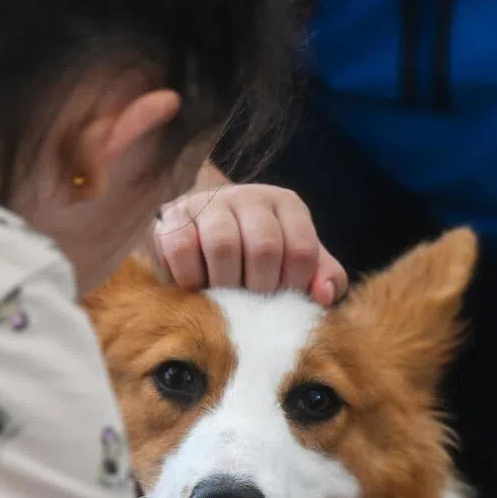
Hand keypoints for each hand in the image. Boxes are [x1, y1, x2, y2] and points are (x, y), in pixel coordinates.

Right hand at [153, 184, 347, 305]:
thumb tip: (324, 295)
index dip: (293, 285)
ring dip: (225, 284)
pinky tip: (197, 287)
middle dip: (259, 287)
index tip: (281, 297)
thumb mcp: (297, 266)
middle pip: (264, 247)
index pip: (302, 249)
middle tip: (251, 302)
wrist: (204, 239)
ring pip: (222, 244)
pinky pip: (181, 249)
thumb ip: (323, 278)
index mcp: (287, 205)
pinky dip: (190, 278)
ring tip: (224, 297)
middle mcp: (249, 196)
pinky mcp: (172, 218)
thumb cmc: (259, 261)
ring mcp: (209, 204)